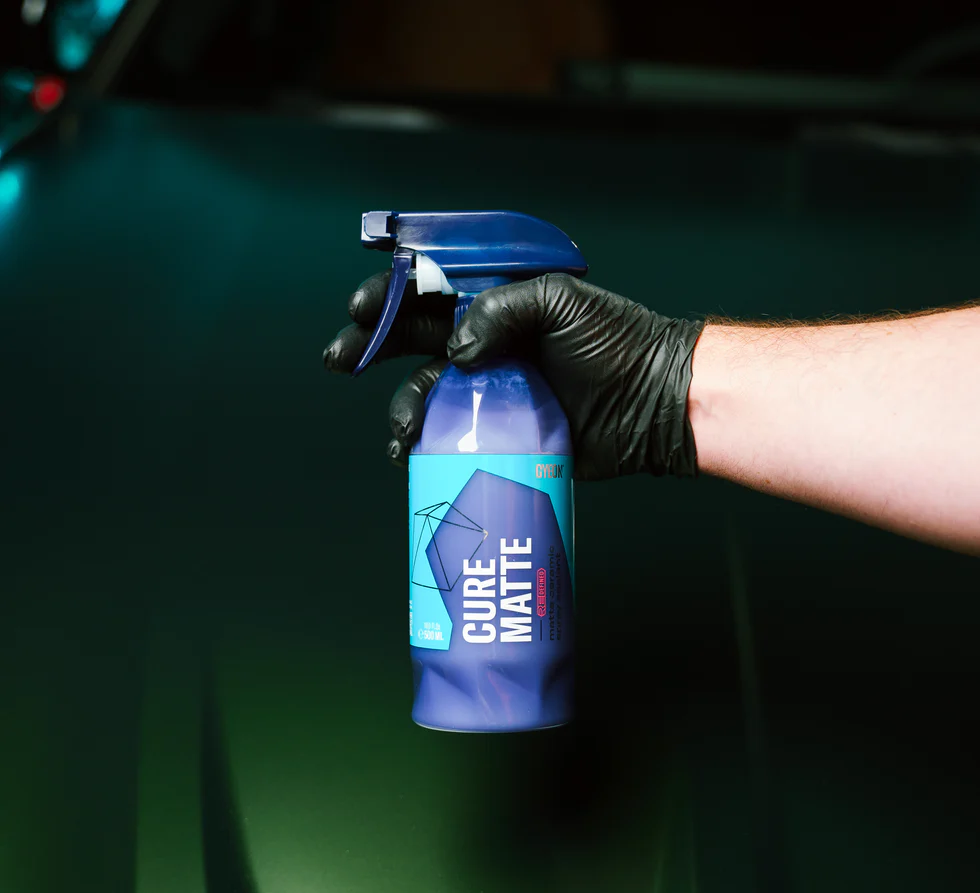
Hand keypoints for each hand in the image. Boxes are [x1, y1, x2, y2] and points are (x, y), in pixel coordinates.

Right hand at [324, 271, 704, 479]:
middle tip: (342, 358)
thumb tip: (455, 349)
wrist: (652, 401)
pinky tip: (411, 452)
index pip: (431, 290)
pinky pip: (450, 433)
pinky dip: (424, 442)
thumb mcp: (560, 300)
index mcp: (497, 301)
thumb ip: (501, 308)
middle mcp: (487, 342)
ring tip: (401, 428)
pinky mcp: (500, 430)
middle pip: (414, 338)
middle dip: (372, 345)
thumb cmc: (616, 341)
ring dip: (402, 406)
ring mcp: (491, 388)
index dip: (391, 296)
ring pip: (426, 390)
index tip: (360, 308)